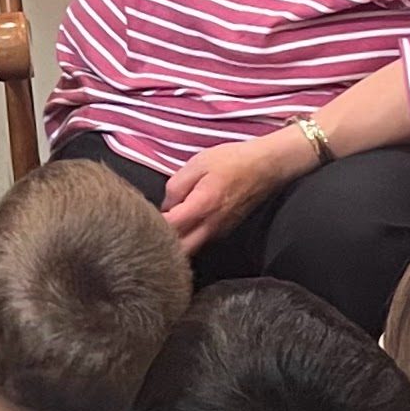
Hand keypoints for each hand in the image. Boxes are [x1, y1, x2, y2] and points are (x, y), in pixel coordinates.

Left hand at [158, 130, 312, 254]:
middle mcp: (210, 227)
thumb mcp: (197, 163)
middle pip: (178, 250)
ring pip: (190, 249)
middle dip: (161, 242)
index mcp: (201, 207)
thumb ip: (175, 186)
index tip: (142, 215)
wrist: (267, 166)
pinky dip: (187, 239)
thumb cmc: (232, 160)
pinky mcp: (225, 232)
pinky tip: (182, 225)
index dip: (152, 224)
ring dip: (174, 243)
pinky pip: (201, 242)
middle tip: (150, 227)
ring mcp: (219, 233)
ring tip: (164, 227)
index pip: (168, 228)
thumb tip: (165, 206)